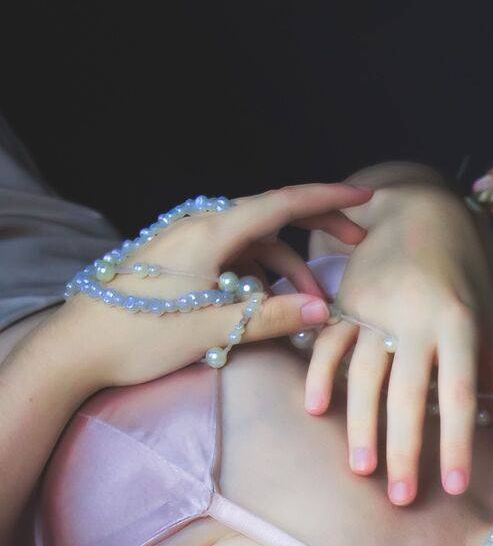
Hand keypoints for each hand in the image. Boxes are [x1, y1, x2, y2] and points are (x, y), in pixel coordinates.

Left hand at [55, 183, 373, 389]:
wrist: (75, 348)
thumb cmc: (139, 336)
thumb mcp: (214, 329)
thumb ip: (272, 318)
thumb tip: (323, 312)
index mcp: (210, 231)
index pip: (280, 204)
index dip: (327, 198)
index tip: (364, 196)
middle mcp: (197, 227)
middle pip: (269, 223)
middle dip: (312, 237)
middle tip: (352, 248)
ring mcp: (184, 245)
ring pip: (249, 248)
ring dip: (283, 273)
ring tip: (307, 309)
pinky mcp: (175, 265)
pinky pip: (228, 262)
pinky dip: (255, 280)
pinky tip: (265, 309)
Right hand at [298, 183, 492, 504]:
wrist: (418, 209)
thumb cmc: (463, 274)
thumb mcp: (490, 322)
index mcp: (459, 323)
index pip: (459, 393)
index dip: (458, 443)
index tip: (456, 487)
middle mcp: (415, 317)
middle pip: (407, 393)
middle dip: (405, 450)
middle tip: (402, 498)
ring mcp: (374, 308)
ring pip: (362, 375)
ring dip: (360, 426)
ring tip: (363, 470)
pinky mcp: (343, 300)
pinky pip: (328, 344)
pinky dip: (318, 375)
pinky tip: (316, 411)